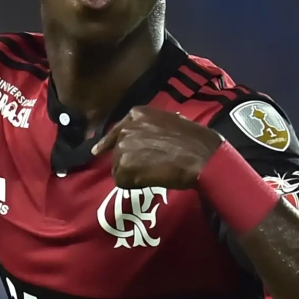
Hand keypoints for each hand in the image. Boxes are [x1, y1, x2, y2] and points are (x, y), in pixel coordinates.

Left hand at [91, 106, 223, 189]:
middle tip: (151, 168)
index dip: (107, 144)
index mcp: (138, 114)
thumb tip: (144, 139)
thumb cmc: (195, 141)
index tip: (97, 151)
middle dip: (130, 162)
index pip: (115, 131)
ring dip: (133, 174)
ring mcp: (123, 146)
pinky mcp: (124, 166)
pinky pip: (122, 182)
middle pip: (117, 152)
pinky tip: (151, 179)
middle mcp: (126, 128)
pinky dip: (134, 184)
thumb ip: (150, 129)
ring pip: (119, 168)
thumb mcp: (170, 122)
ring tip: (155, 172)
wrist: (202, 157)